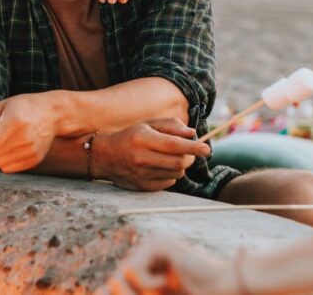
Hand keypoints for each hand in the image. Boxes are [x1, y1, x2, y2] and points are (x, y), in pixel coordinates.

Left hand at [0, 93, 60, 172]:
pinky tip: (10, 148)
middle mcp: (24, 139)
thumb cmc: (25, 106)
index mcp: (14, 122)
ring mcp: (30, 151)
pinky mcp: (34, 160)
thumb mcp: (2, 107)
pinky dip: (4, 161)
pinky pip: (9, 169)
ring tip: (1, 141)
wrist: (53, 114)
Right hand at [94, 118, 209, 191]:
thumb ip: (171, 125)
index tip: (207, 149)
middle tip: (189, 152)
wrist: (105, 156)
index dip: (193, 147)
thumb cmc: (131, 136)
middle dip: (190, 157)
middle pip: (178, 162)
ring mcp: (141, 174)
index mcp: (142, 138)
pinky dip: (171, 175)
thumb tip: (192, 134)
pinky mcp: (142, 187)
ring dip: (180, 166)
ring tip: (171, 158)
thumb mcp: (148, 124)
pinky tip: (161, 167)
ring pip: (176, 173)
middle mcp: (141, 157)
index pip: (174, 145)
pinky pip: (168, 183)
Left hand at [101, 235, 231, 294]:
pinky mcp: (157, 243)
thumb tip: (100, 290)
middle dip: (128, 294)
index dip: (110, 294)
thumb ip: (136, 294)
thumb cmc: (194, 294)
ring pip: (123, 275)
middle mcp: (145, 253)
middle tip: (158, 291)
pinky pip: (135, 268)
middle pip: (117, 279)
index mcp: (146, 267)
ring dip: (139, 292)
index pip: (117, 283)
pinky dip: (148, 283)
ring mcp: (150, 245)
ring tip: (160, 292)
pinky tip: (168, 281)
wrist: (223, 287)